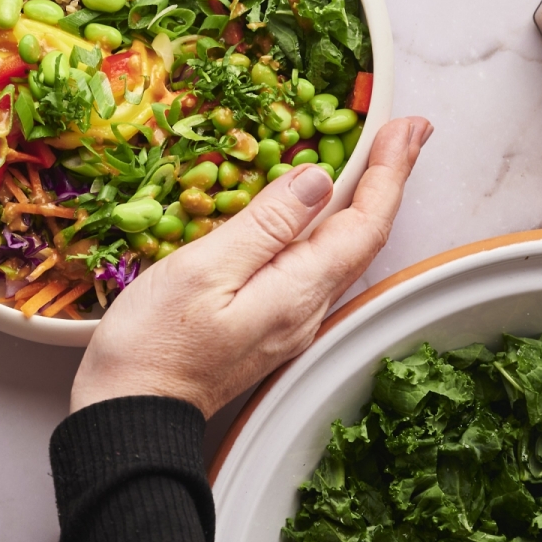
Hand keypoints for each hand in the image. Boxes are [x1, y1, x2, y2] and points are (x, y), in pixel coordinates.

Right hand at [69, 117, 432, 417]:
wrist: (132, 412)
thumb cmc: (155, 342)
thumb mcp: (205, 270)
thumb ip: (265, 225)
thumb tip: (318, 180)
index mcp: (297, 291)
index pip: (364, 223)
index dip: (390, 172)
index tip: (408, 129)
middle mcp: (307, 309)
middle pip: (363, 236)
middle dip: (388, 179)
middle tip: (408, 132)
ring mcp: (290, 319)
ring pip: (343, 250)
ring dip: (364, 200)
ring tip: (377, 159)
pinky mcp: (268, 322)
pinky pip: (315, 263)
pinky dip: (330, 225)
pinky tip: (320, 211)